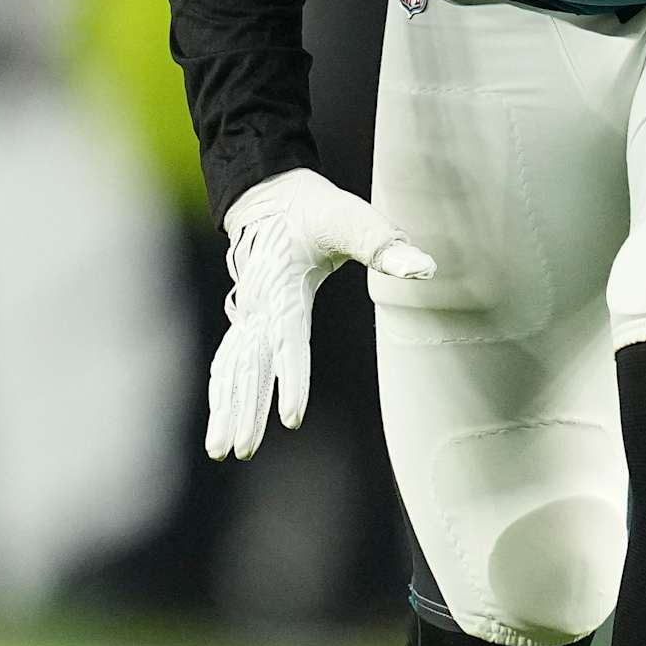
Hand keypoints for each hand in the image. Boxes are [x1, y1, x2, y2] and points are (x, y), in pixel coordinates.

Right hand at [206, 170, 433, 457]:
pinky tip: (220, 422)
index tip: (291, 419)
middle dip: (245, 408)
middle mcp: (260, 306)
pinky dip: (223, 392)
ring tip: (223, 451)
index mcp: (284, 286)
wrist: (268, 194)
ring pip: (234, 368)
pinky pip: (230, 361)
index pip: (289, 339)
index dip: (291, 379)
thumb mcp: (350, 218)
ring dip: (228, 409)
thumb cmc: (314, 208)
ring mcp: (248, 314)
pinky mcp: (247, 320)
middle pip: (251, 365)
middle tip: (240, 450)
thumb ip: (384, 244)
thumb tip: (425, 269)